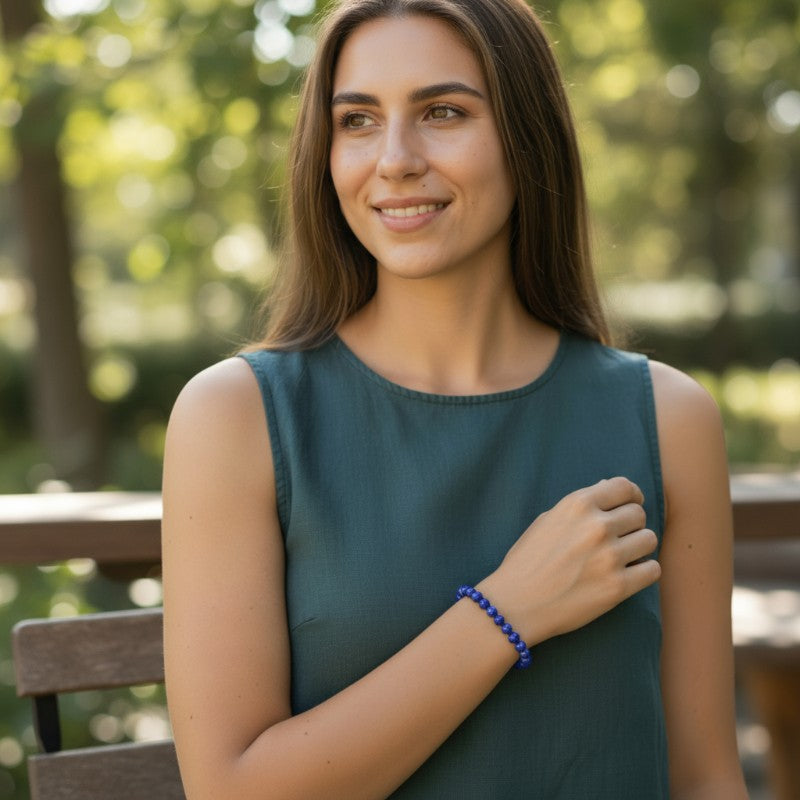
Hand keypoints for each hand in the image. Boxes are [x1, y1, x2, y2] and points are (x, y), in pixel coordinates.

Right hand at [478, 477, 659, 644]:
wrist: (516, 604)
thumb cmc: (527, 560)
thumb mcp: (547, 520)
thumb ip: (580, 505)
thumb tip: (606, 486)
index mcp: (577, 504)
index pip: (624, 487)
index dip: (632, 496)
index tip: (630, 505)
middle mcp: (596, 526)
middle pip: (639, 514)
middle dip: (632, 525)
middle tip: (619, 538)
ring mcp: (609, 556)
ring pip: (649, 540)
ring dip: (639, 548)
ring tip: (622, 557)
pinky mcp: (618, 587)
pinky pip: (652, 570)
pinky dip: (644, 572)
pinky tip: (628, 575)